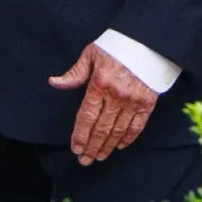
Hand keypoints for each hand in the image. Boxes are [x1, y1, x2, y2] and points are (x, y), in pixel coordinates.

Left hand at [49, 43, 157, 164]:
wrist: (147, 41)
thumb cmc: (115, 45)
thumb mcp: (91, 54)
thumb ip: (75, 73)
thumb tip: (54, 83)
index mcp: (99, 85)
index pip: (86, 117)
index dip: (80, 136)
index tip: (76, 149)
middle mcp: (116, 96)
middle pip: (101, 128)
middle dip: (92, 147)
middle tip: (85, 161)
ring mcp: (133, 101)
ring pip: (118, 131)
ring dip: (107, 146)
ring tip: (100, 157)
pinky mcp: (147, 103)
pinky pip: (137, 126)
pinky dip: (128, 138)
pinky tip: (119, 146)